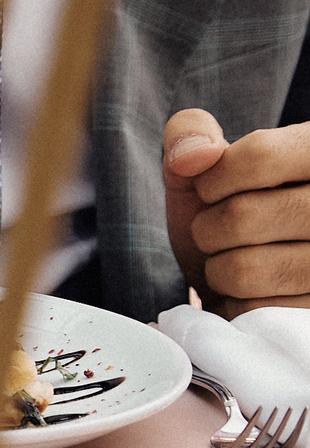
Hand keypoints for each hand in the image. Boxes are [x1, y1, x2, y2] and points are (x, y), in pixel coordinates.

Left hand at [161, 108, 309, 314]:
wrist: (251, 278)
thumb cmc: (232, 209)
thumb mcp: (207, 165)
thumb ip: (190, 136)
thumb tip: (191, 155)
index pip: (258, 156)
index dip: (213, 179)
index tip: (214, 190)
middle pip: (242, 216)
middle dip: (209, 230)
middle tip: (225, 233)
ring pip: (245, 269)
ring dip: (220, 270)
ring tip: (241, 260)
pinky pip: (254, 312)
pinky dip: (237, 305)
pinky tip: (258, 292)